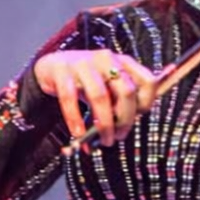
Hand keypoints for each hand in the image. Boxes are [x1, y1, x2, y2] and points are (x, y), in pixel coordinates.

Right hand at [32, 49, 156, 147]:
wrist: (52, 67)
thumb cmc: (86, 82)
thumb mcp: (108, 87)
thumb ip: (120, 102)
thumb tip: (124, 130)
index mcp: (123, 62)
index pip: (148, 81)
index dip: (146, 103)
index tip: (137, 119)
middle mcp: (106, 59)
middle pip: (126, 91)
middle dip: (125, 119)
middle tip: (119, 136)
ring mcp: (83, 63)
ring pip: (100, 96)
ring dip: (104, 124)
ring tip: (103, 139)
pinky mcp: (61, 71)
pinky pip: (70, 98)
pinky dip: (75, 119)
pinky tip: (79, 133)